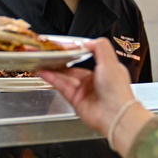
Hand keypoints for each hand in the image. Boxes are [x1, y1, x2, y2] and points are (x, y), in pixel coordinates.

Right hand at [40, 38, 148, 155]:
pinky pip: (61, 86)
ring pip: (65, 76)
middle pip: (72, 67)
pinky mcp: (75, 100)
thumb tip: (88, 42)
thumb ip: (100, 47)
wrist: (114, 115)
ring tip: (41, 60)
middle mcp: (94, 80)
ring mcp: (84, 91)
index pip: (86, 56)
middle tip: (47, 52)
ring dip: (52, 68)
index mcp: (105, 70)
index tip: (63, 45)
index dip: (74, 51)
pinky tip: (43, 71)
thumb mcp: (110, 62)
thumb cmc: (117, 91)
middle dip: (59, 60)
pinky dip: (51, 78)